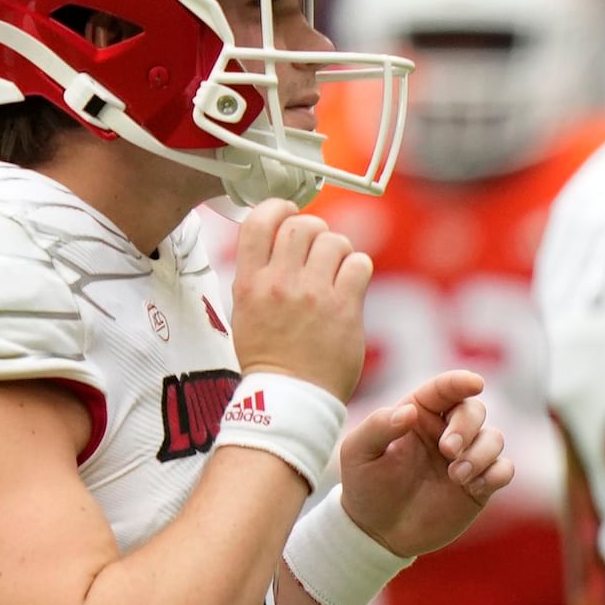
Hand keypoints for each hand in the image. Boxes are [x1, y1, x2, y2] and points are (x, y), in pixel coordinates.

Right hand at [223, 202, 371, 396]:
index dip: (278, 208)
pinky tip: (351, 281)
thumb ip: (258, 273)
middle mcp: (280, 283)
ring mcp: (314, 294)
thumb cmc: (269, 356)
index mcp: (250, 282)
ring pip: (333, 240)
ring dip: (338, 248)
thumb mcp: (244, 310)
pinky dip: (358, 266)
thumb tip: (276, 241)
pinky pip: (359, 264)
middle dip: (313, 228)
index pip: (259, 221)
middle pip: (301, 225)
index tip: (288, 213)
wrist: (292, 396)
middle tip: (317, 246)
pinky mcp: (344, 308)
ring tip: (336, 266)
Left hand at [337, 369, 508, 556]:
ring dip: (481, 454)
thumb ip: (379, 426)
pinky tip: (474, 487)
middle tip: (448, 451)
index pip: (444, 389)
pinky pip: (504, 470)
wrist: (378, 532)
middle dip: (466, 427)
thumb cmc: (365, 486)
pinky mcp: (479, 486)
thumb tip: (409, 411)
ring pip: (494, 438)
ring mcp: (466, 458)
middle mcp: (446, 432)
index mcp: (418, 415)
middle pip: (474, 411)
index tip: (475, 384)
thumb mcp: (358, 453)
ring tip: (457, 477)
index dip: (461, 381)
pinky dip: (497, 474)